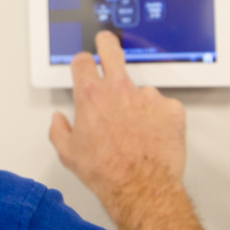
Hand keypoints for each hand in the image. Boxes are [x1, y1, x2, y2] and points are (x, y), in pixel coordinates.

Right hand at [49, 31, 186, 219]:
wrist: (141, 187)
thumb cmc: (107, 172)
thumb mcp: (68, 153)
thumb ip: (59, 130)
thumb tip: (58, 121)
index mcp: (91, 96)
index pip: (83, 62)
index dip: (82, 61)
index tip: (84, 63)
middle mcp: (119, 89)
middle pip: (111, 50)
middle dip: (106, 43)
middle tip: (106, 43)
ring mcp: (147, 96)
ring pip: (140, 89)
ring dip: (137, 102)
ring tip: (137, 129)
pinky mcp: (171, 108)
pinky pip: (163, 106)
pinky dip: (159, 118)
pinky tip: (153, 134)